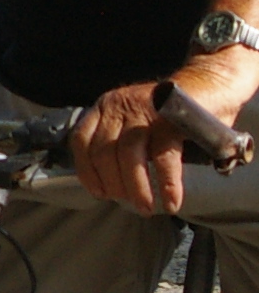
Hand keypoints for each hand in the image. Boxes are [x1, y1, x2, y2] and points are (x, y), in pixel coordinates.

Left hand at [72, 52, 258, 213]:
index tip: (99, 193)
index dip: (86, 171)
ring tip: (146, 207)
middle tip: (131, 204)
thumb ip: (121, 143)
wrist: (211, 85)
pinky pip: (164, 157)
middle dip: (114, 183)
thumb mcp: (136, 123)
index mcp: (106, 108)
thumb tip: (113, 184)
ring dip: (136, 187)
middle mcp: (120, 106)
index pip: (82, 141)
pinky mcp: (171, 119)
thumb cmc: (171, 114)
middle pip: (104, 151)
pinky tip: (171, 201)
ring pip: (129, 155)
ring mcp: (145, 111)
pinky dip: (167, 183)